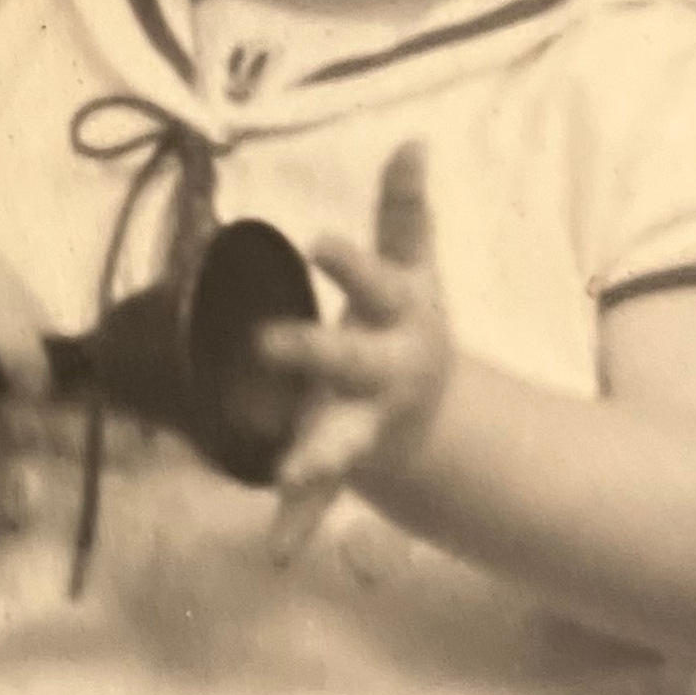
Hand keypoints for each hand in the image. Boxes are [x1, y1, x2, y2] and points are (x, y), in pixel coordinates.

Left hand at [257, 144, 454, 563]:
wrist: (427, 411)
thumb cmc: (406, 326)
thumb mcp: (414, 270)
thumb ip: (404, 212)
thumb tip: (411, 141)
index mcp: (399, 320)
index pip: (375, 282)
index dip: (348, 263)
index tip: (316, 239)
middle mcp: (382, 374)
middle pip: (348, 360)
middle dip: (313, 352)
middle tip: (268, 341)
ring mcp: (361, 423)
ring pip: (337, 441)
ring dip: (313, 458)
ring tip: (287, 475)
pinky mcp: (338, 463)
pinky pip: (317, 500)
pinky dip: (297, 527)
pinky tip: (274, 553)